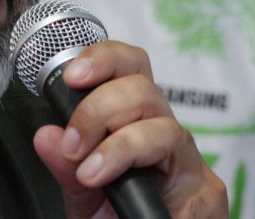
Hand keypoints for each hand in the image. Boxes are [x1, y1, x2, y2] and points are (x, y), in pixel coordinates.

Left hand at [33, 41, 228, 217]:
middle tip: (74, 145)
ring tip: (91, 173)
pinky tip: (118, 187)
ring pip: (164, 126)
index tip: (73, 76)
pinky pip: (179, 171)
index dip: (105, 59)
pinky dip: (138, 169)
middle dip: (100, 110)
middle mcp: (167, 135)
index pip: (131, 69)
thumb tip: (46, 136)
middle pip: (145, 89)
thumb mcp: (84, 195)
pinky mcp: (208, 191)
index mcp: (138, 123)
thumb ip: (67, 167)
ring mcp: (190, 162)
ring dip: (120, 144)